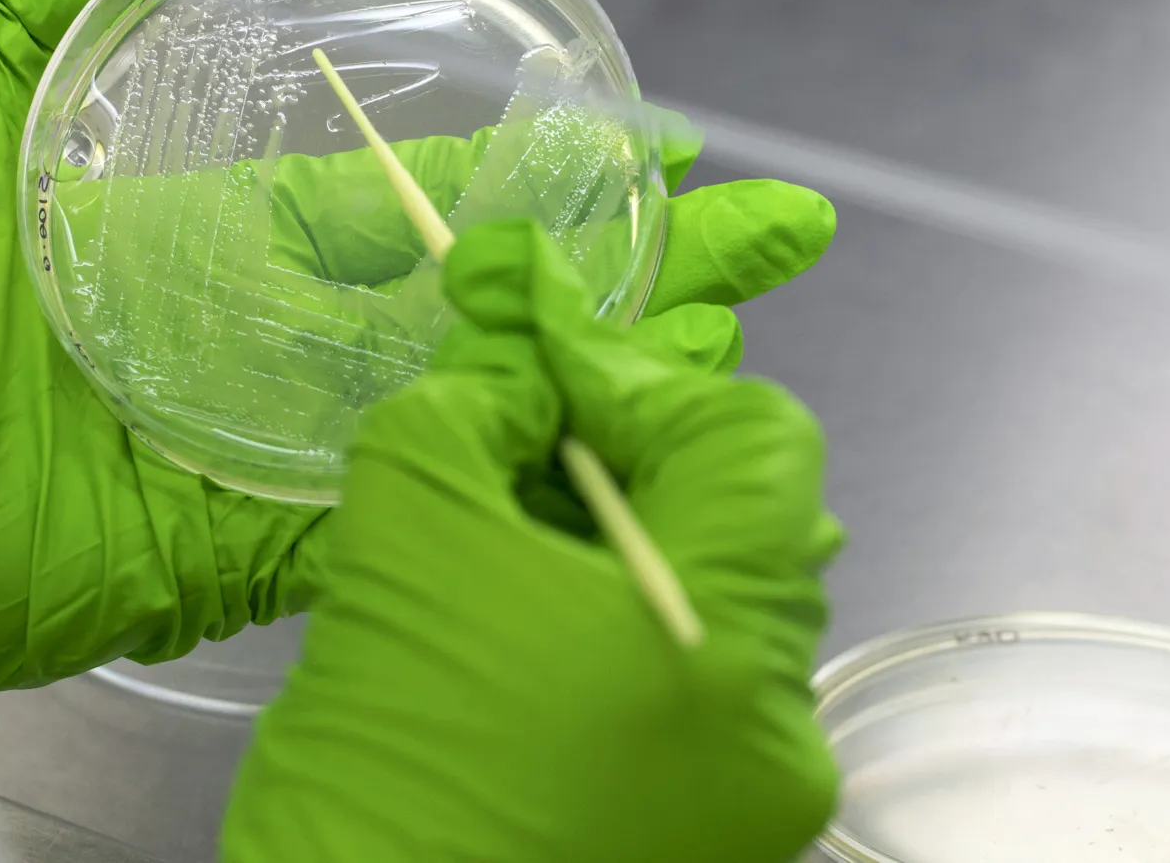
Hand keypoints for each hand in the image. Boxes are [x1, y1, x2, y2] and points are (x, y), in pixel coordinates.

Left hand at [0, 0, 835, 689]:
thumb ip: (39, 8)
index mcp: (223, 243)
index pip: (421, 205)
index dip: (537, 180)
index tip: (656, 151)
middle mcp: (272, 342)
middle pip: (485, 302)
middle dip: (632, 269)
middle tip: (768, 241)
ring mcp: (272, 447)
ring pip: (473, 411)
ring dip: (608, 380)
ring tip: (739, 345)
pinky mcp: (246, 547)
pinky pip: (395, 530)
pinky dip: (505, 510)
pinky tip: (627, 476)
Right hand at [220, 221, 841, 862]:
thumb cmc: (390, 740)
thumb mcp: (409, 525)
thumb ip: (476, 403)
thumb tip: (520, 355)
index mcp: (729, 640)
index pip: (755, 436)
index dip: (647, 381)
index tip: (543, 378)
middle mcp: (778, 723)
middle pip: (744, 519)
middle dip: (634, 456)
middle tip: (525, 441)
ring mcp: (754, 795)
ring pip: (718, 604)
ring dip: (625, 540)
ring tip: (513, 532)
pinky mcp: (712, 835)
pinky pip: (693, 688)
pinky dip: (623, 627)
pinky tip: (529, 624)